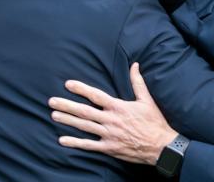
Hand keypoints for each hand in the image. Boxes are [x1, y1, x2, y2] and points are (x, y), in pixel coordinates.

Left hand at [48, 63, 177, 165]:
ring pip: (84, 127)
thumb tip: (135, 64)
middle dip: (67, 105)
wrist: (161, 146)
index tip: (68, 84)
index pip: (96, 96)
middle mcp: (111, 120)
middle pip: (85, 112)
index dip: (81, 89)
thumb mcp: (147, 100)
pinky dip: (75, 143)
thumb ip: (138, 82)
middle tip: (51, 101)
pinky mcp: (109, 148)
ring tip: (54, 115)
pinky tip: (63, 140)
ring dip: (67, 121)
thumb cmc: (154, 122)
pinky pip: (89, 145)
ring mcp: (108, 135)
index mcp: (119, 107)